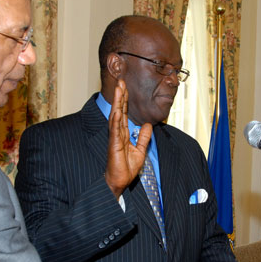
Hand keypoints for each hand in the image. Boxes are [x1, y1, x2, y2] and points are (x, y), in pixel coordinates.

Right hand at [105, 80, 151, 197]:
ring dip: (117, 103)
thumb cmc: (126, 168)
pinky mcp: (114, 145)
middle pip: (119, 110)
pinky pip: (115, 131)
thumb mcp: (140, 150)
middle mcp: (117, 133)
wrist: (120, 181)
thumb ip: (143, 137)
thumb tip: (146, 125)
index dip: (124, 100)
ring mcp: (114, 138)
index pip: (124, 113)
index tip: (125, 86)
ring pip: (116, 116)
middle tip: (120, 81)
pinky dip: (116, 120)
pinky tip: (117, 110)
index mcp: (123, 133)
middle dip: (120, 95)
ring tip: (118, 89)